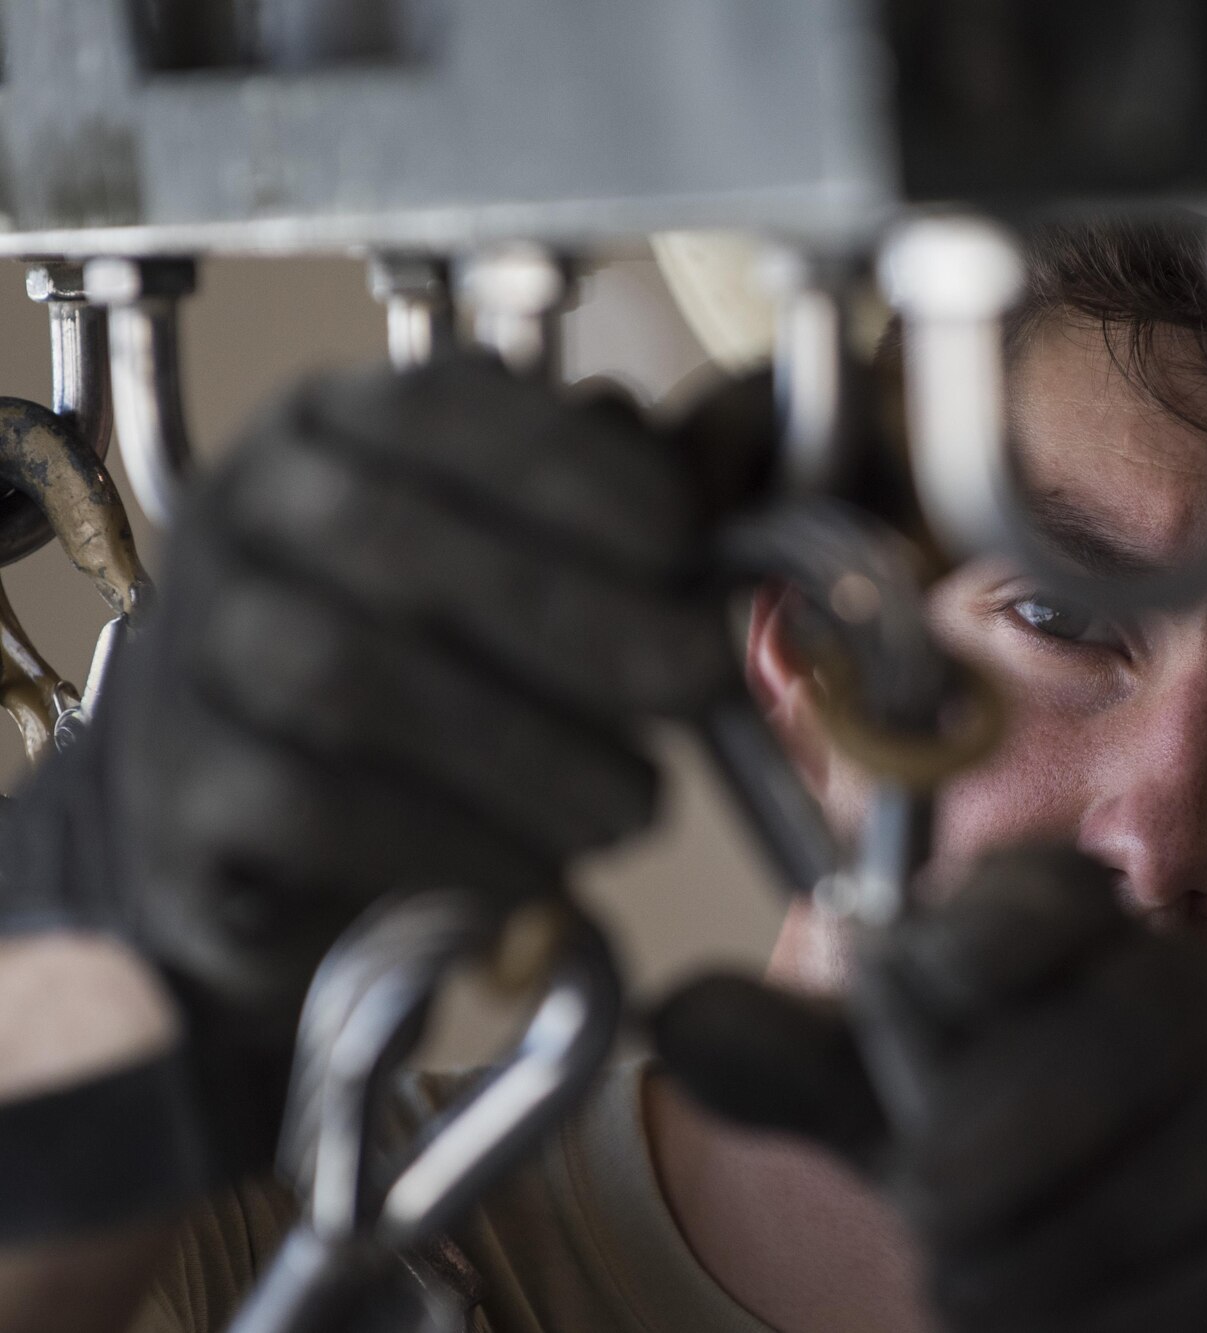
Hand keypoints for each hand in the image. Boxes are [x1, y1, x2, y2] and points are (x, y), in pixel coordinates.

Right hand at [2, 355, 731, 1153]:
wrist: (255, 830)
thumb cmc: (431, 673)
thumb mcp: (524, 567)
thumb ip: (622, 520)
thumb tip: (737, 492)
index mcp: (333, 433)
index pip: (439, 408)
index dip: (572, 471)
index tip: (684, 543)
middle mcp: (242, 522)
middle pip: (394, 544)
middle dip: (578, 615)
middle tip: (698, 681)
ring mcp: (192, 655)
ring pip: (349, 676)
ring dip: (527, 748)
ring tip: (634, 805)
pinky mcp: (180, 795)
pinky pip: (311, 807)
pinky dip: (451, 844)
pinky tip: (543, 877)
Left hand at [655, 848, 1206, 1332]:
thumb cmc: (1079, 1149)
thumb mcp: (939, 1098)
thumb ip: (815, 1061)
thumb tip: (673, 1012)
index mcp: (1097, 936)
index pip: (1038, 904)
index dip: (978, 940)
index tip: (928, 976)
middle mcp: (1202, 1000)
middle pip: (1070, 1077)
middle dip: (978, 1163)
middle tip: (936, 1205)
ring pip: (1107, 1215)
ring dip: (1020, 1275)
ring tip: (990, 1276)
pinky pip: (1174, 1302)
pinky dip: (1096, 1328)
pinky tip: (1079, 1312)